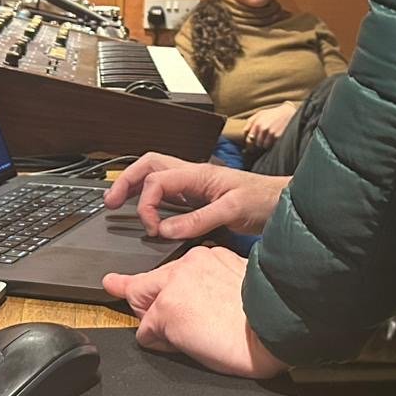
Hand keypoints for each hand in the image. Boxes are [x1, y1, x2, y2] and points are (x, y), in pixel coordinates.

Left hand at [102, 246, 287, 377]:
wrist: (273, 327)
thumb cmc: (265, 316)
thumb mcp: (239, 287)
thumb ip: (212, 286)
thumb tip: (194, 305)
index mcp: (210, 256)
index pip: (173, 269)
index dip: (157, 283)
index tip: (129, 280)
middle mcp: (189, 263)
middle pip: (147, 283)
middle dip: (141, 300)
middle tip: (119, 290)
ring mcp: (175, 284)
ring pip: (145, 307)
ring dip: (156, 325)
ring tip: (190, 336)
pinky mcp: (166, 309)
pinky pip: (145, 332)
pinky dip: (158, 343)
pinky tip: (183, 345)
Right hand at [103, 152, 287, 239]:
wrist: (285, 202)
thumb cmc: (265, 200)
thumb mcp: (233, 210)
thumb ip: (199, 220)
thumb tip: (165, 229)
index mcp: (198, 174)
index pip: (157, 180)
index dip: (147, 205)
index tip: (152, 229)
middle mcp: (194, 175)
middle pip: (149, 166)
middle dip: (126, 180)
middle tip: (110, 202)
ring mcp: (197, 185)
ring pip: (157, 175)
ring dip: (137, 185)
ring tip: (119, 202)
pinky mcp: (202, 198)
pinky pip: (170, 192)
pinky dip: (153, 198)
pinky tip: (149, 213)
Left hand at [242, 101, 298, 149]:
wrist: (288, 112)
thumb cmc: (273, 113)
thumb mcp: (260, 114)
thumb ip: (250, 122)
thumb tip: (245, 133)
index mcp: (257, 123)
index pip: (249, 139)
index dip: (249, 144)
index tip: (251, 146)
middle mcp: (263, 128)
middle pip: (257, 144)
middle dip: (259, 142)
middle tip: (264, 139)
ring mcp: (271, 133)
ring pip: (264, 146)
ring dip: (266, 144)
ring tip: (270, 138)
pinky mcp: (278, 137)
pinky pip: (272, 146)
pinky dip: (272, 144)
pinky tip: (275, 138)